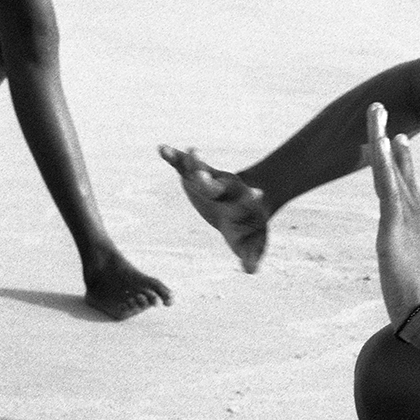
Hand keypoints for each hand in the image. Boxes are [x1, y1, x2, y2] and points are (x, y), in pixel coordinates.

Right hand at [159, 144, 267, 272]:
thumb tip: (252, 270)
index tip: (258, 193)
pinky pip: (183, 165)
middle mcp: (227, 188)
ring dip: (192, 162)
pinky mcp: (196, 176)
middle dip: (210, 182)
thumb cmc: (250, 228)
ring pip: (200, 169)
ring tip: (183, 152)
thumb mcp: (252, 243)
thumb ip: (252, 255)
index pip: (246, 201)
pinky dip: (174, 157)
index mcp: (242, 204)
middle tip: (203, 177)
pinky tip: (162, 149)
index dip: (251, 198)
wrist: (247, 201)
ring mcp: (211, 180)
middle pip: (218, 185)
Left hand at [365, 103, 419, 341]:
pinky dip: (383, 163)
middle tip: (381, 111)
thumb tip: (412, 286)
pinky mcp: (396, 228)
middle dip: (387, 140)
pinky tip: (380, 141)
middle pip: (399, 170)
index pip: (407, 187)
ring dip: (380, 139)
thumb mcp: (414, 283)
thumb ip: (411, 273)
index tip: (396, 138)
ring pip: (390, 171)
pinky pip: (388, 187)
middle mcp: (417, 216)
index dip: (400, 162)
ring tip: (375, 112)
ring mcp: (408, 219)